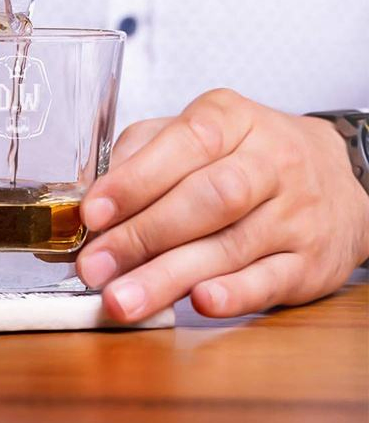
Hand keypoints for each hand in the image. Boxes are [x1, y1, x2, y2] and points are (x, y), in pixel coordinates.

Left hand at [78, 89, 368, 320]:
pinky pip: (272, 279)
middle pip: (207, 198)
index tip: (93, 213)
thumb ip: (141, 154)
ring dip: (168, 276)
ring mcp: (296, 214)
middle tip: (94, 267)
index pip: (186, 143)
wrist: (335, 177)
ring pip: (230, 245)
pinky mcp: (311, 262)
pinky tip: (199, 302)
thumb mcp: (196, 133)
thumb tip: (87, 198)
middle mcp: (271, 162)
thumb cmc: (244, 155)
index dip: (136, 180)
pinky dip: (234, 293)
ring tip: (121, 299)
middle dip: (142, 236)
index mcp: (233, 120)